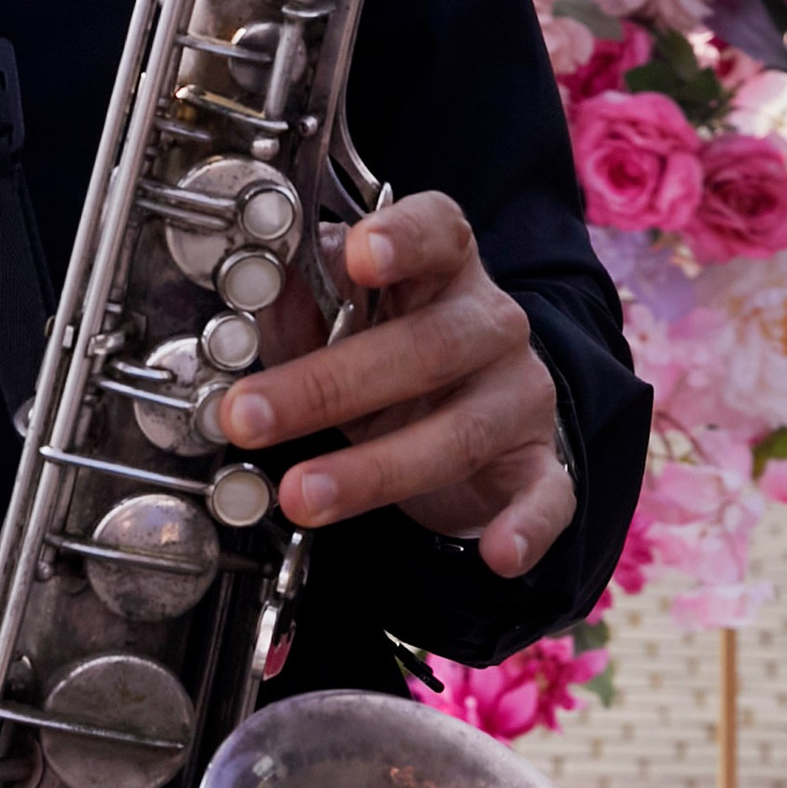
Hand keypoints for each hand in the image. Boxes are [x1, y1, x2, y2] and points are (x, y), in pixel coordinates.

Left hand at [215, 191, 573, 578]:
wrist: (462, 400)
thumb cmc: (383, 343)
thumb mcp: (329, 312)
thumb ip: (289, 297)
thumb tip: (241, 290)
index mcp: (441, 265)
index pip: (436, 233)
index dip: (400, 239)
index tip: (360, 254)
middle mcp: (489, 322)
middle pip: (423, 347)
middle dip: (324, 387)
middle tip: (246, 416)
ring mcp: (518, 395)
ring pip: (458, 433)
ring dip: (372, 471)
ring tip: (301, 496)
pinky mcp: (539, 463)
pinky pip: (545, 497)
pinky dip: (525, 527)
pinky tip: (499, 555)